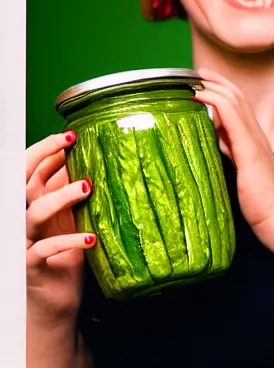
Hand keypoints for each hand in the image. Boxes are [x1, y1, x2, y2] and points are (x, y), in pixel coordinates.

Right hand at [26, 131, 95, 321]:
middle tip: (68, 141)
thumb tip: (90, 162)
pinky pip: (45, 250)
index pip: (31, 169)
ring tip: (86, 187)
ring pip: (34, 212)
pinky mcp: (31, 266)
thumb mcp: (72, 218)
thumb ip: (72, 194)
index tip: (71, 135)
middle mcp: (26, 219)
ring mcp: (26, 242)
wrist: (56, 298)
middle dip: (42, 155)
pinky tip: (91, 238)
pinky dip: (69, 242)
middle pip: (23, 181)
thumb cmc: (66, 254)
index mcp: (35, 204)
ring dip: (60, 197)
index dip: (47, 149)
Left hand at [193, 68, 273, 231]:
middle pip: (237, 96)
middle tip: (198, 72)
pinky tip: (201, 96)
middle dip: (217, 81)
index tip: (203, 82)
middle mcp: (256, 135)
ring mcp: (254, 141)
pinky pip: (232, 118)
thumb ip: (229, 152)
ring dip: (214, 86)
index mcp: (254, 139)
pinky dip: (216, 102)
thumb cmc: (260, 201)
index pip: (239, 105)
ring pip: (235, 101)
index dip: (222, 89)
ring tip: (197, 78)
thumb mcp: (241, 170)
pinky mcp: (249, 152)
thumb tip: (213, 140)